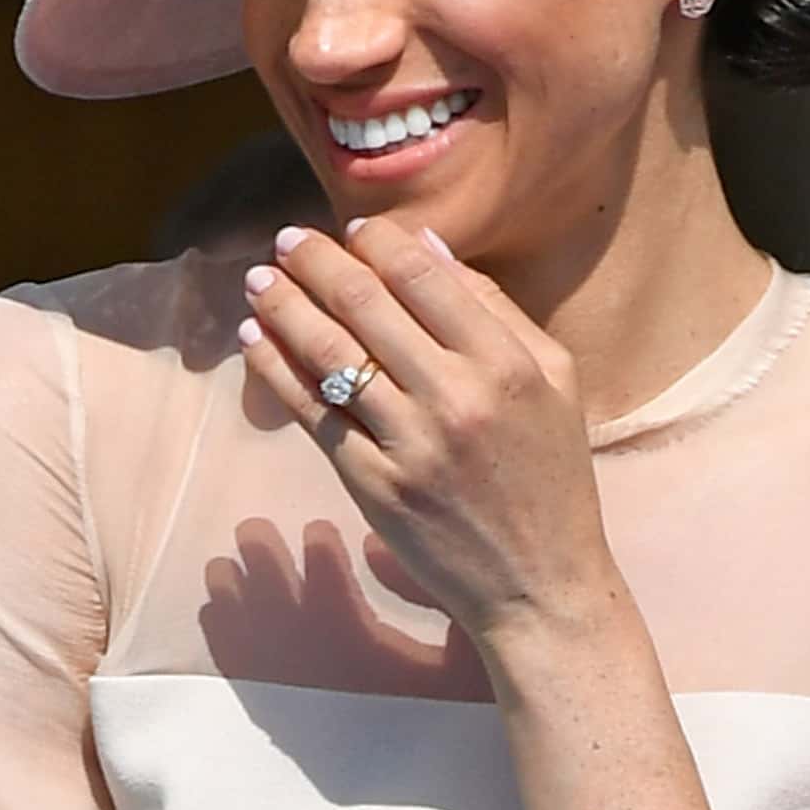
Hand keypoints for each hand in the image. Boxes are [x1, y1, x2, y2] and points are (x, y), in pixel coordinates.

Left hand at [236, 220, 617, 659]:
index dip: (378, 243)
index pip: (423, 278)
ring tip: (258, 281)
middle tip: (286, 240)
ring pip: (329, 356)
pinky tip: (255, 341)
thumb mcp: (554, 380)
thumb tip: (428, 248)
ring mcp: (408, 444)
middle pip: (366, 306)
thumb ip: (496, 310)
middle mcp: (454, 397)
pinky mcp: (372, 486)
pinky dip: (276, 371)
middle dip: (316, 264)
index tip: (351, 228)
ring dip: (284, 308)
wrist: (537, 582)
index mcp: (505, 362)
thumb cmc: (550, 475)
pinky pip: (312, 415)